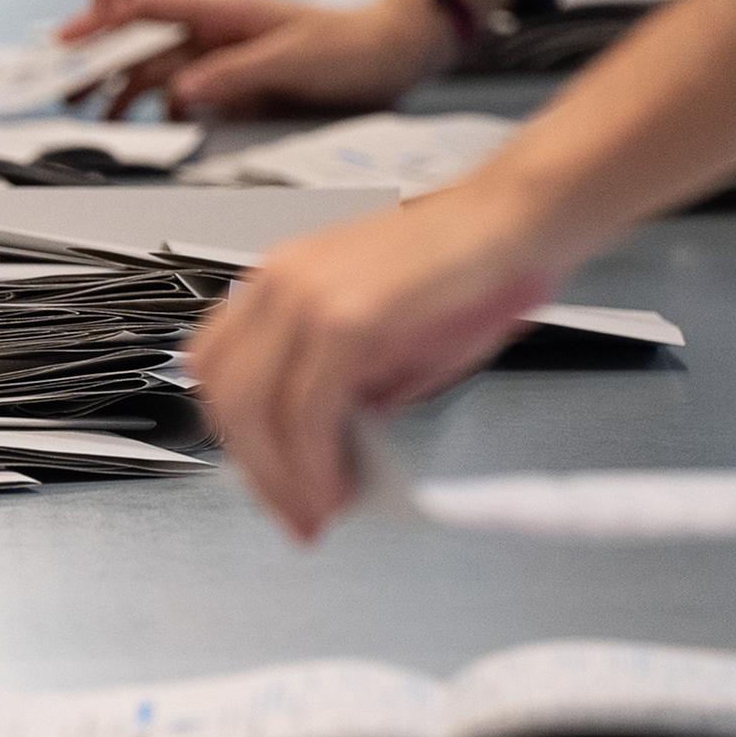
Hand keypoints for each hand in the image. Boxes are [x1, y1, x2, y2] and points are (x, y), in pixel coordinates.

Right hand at [89, 0, 457, 119]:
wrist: (392, 56)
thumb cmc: (352, 49)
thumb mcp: (295, 60)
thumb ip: (236, 74)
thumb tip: (182, 90)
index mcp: (225, 9)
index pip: (149, 7)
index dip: (102, 20)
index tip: (63, 40)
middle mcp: (217, 28)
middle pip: (142, 42)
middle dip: (98, 61)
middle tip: (62, 88)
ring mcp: (224, 53)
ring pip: (158, 69)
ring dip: (123, 89)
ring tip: (90, 113)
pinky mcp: (236, 78)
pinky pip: (184, 90)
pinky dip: (158, 106)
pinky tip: (142, 123)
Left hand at [190, 184, 576, 540]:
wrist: (518, 222)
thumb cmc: (466, 274)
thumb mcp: (384, 343)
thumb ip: (345, 390)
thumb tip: (327, 451)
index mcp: (279, 282)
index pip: (217, 371)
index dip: (238, 439)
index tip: (272, 485)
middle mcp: (279, 281)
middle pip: (225, 396)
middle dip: (257, 472)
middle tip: (296, 515)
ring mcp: (307, 295)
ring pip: (255, 409)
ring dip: (283, 477)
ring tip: (320, 510)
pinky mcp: (347, 316)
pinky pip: (307, 410)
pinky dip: (315, 462)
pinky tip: (337, 485)